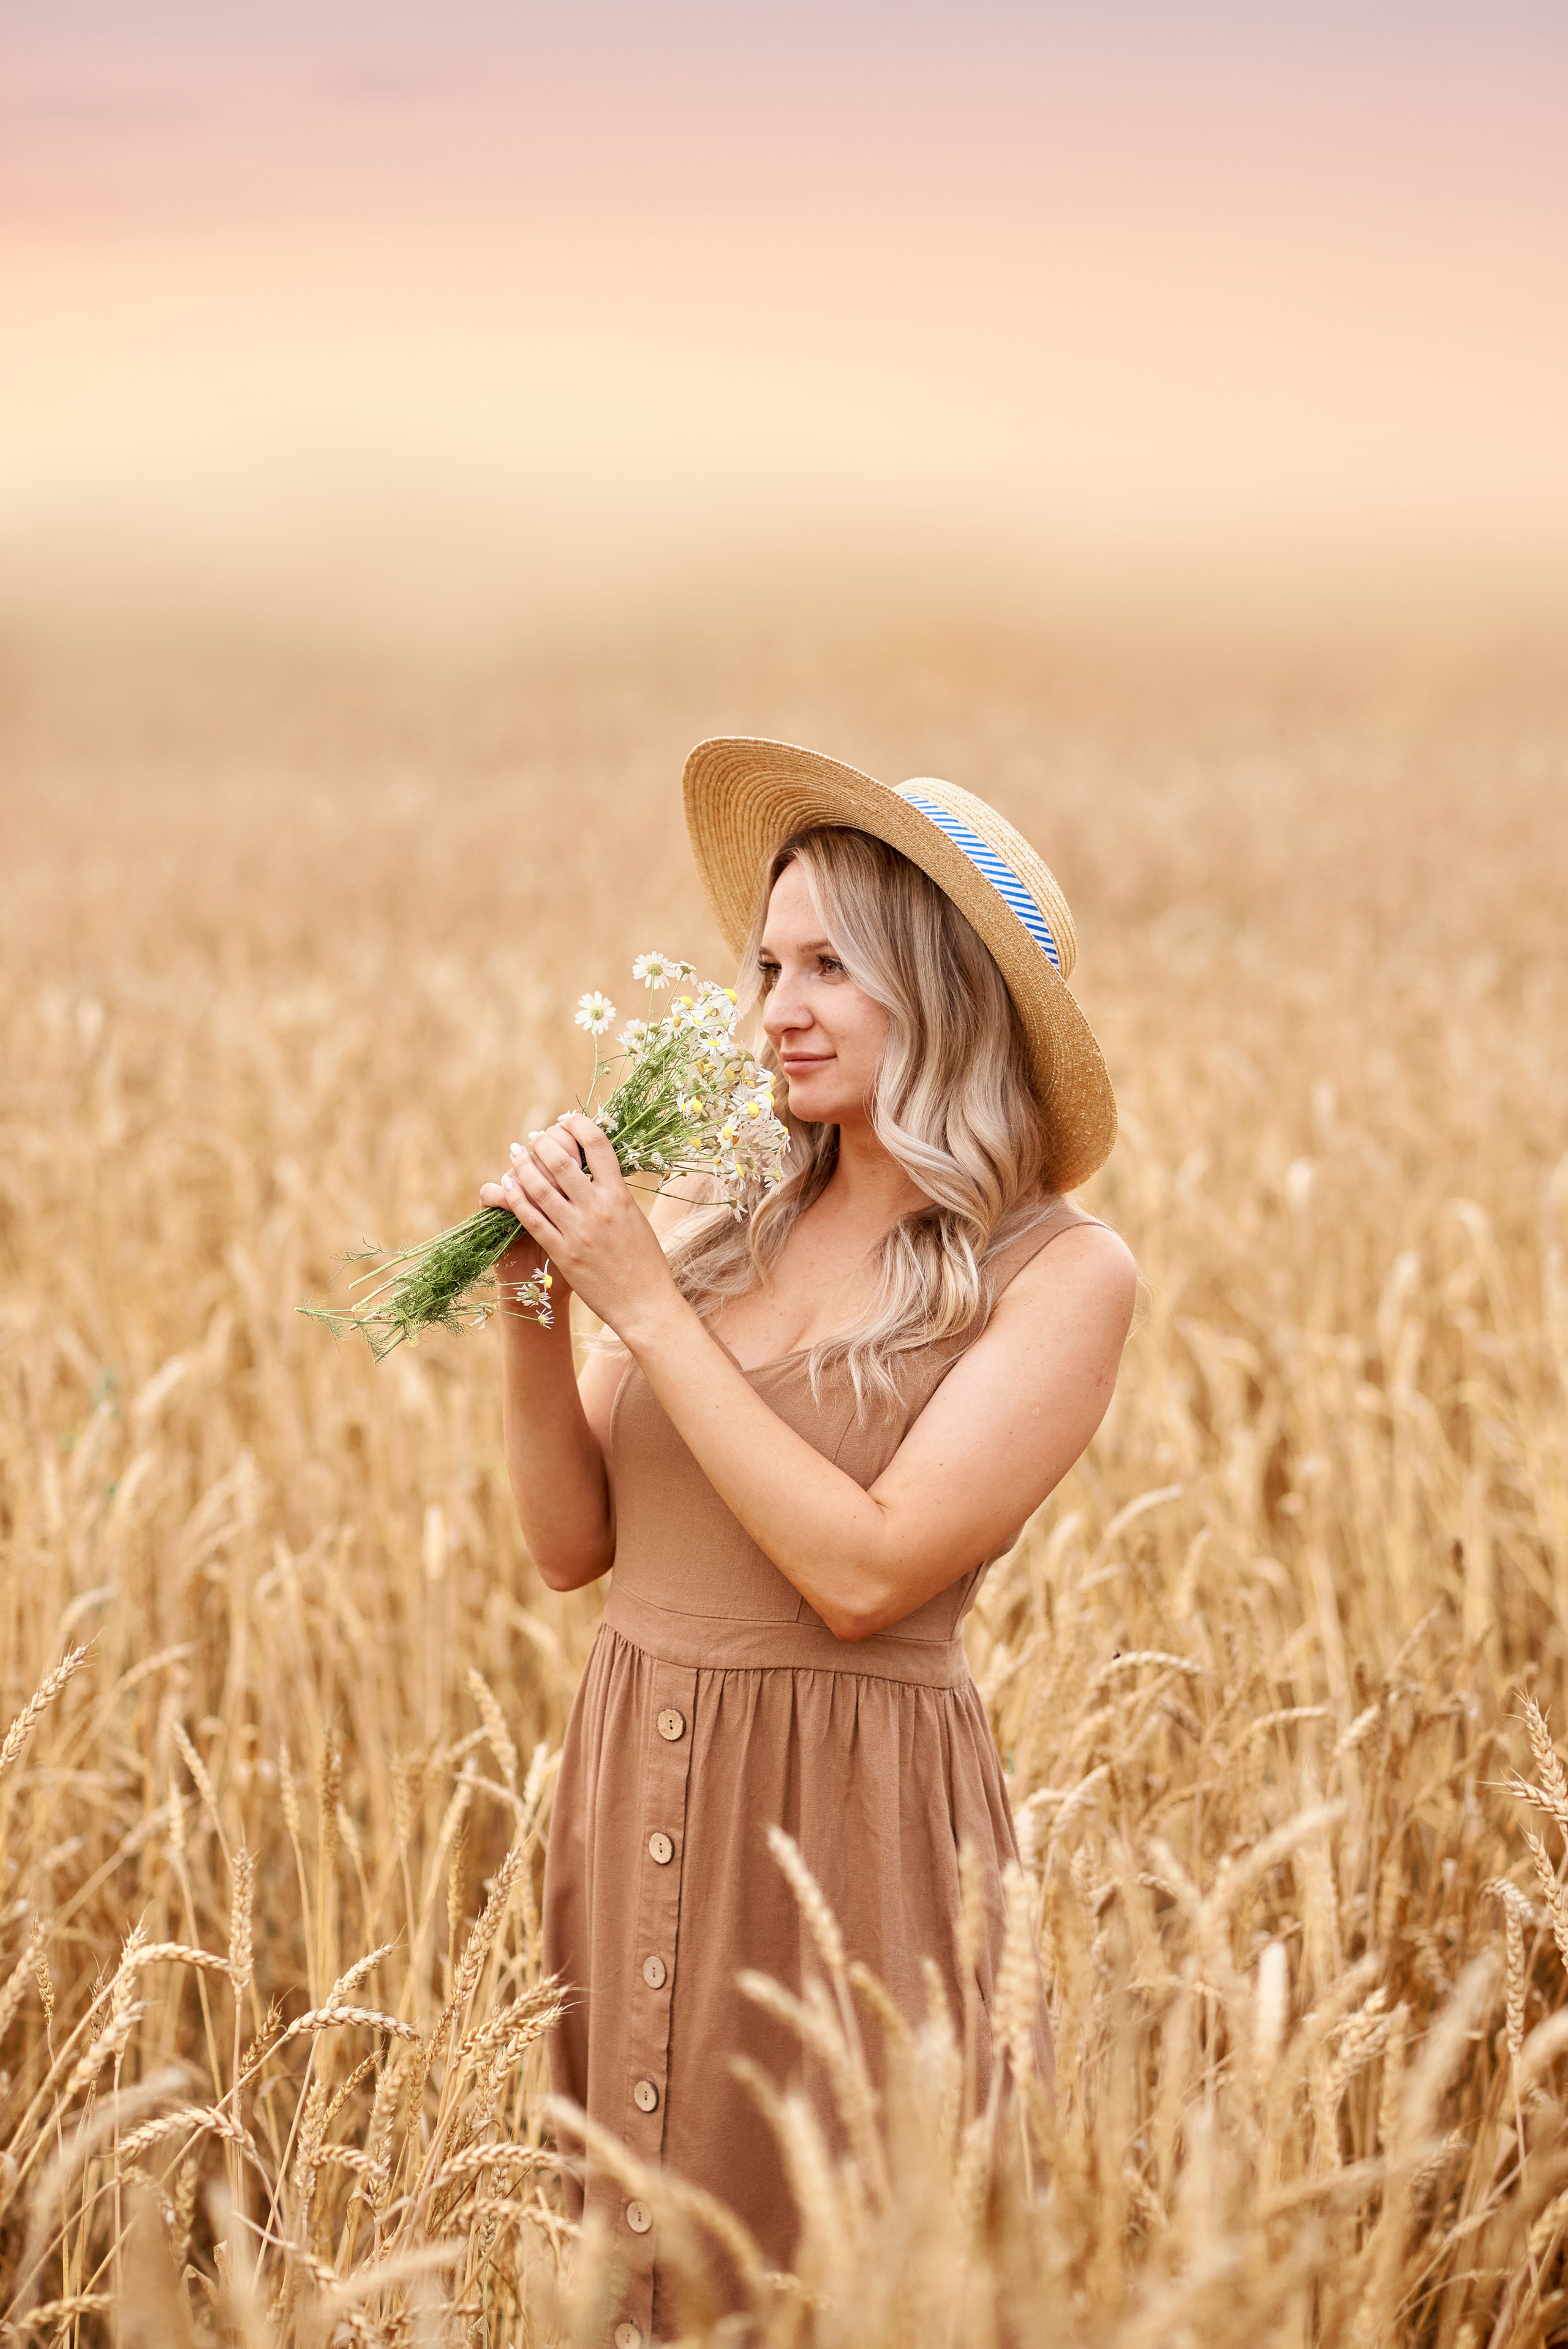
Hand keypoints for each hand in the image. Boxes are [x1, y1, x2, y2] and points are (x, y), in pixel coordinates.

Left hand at [480, 1113, 679, 1340]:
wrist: (644, 1304)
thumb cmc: (645, 1262)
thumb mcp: (635, 1218)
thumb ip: (614, 1193)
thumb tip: (596, 1168)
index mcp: (620, 1196)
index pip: (597, 1144)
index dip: (577, 1124)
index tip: (566, 1121)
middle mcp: (597, 1208)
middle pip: (561, 1160)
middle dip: (543, 1142)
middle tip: (533, 1136)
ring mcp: (577, 1231)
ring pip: (539, 1186)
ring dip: (522, 1165)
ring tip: (515, 1153)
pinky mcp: (561, 1252)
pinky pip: (531, 1218)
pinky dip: (516, 1197)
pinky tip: (508, 1186)